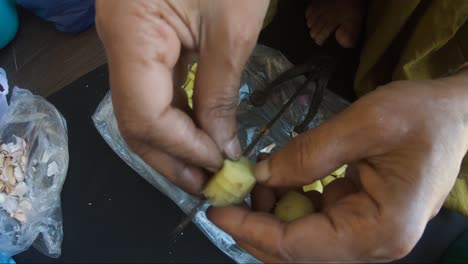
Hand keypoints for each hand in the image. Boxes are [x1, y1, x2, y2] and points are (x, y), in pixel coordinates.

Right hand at [95, 0, 268, 193]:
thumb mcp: (232, 29)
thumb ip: (220, 93)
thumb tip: (221, 147)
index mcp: (130, 35)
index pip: (143, 115)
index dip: (181, 147)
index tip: (219, 164)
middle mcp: (117, 44)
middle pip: (134, 121)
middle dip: (170, 157)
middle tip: (205, 184)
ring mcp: (128, 43)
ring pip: (142, 110)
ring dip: (174, 144)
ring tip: (205, 169)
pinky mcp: (145, 42)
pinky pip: (154, 91)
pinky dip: (178, 118)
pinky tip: (200, 136)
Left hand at [208, 72, 467, 261]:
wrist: (455, 114)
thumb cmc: (421, 116)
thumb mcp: (365, 124)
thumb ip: (308, 154)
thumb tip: (260, 175)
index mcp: (379, 230)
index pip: (299, 245)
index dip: (253, 229)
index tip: (216, 210)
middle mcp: (372, 243)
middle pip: (298, 252)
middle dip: (257, 225)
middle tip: (231, 193)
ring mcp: (366, 233)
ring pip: (303, 239)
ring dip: (271, 215)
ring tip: (254, 181)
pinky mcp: (360, 217)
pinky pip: (315, 221)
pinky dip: (290, 204)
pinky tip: (277, 179)